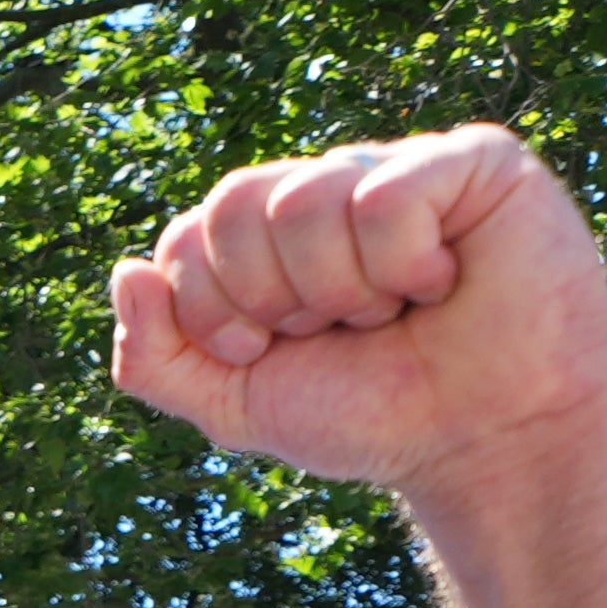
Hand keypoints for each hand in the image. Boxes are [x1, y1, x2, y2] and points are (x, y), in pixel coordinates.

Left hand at [108, 127, 606, 506]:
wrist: (482, 446)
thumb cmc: (371, 417)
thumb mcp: (235, 404)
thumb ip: (155, 356)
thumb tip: (124, 272)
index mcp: (268, 237)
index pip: (187, 234)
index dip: (210, 306)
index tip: (263, 349)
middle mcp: (329, 189)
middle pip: (233, 204)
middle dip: (272, 297)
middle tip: (338, 329)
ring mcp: (398, 168)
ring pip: (305, 199)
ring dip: (344, 289)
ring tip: (395, 312)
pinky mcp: (473, 161)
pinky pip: (386, 194)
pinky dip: (404, 265)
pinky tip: (444, 285)